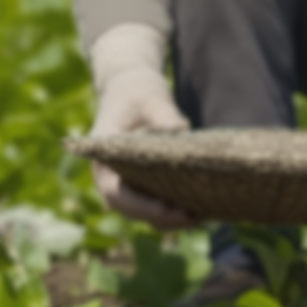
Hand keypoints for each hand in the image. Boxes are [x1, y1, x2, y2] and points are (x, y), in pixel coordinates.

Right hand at [85, 24, 194, 227]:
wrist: (131, 88)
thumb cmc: (138, 92)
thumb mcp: (150, 97)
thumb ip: (163, 114)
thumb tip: (181, 132)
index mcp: (103, 157)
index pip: (115, 193)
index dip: (141, 206)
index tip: (170, 208)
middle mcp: (110, 176)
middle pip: (131, 210)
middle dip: (162, 217)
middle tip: (195, 216)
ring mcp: (125, 182)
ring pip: (144, 212)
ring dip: (171, 219)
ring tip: (203, 213)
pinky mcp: (142, 183)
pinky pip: (155, 204)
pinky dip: (175, 210)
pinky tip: (201, 206)